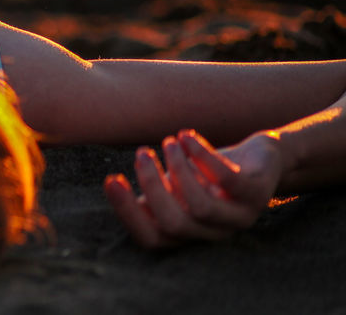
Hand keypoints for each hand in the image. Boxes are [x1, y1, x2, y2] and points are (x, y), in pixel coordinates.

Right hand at [104, 129, 282, 247]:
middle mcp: (214, 233)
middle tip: (142, 153)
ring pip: (200, 205)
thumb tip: (114, 189)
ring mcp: (240, 217)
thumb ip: (154, 195)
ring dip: (178, 168)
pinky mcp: (258, 194)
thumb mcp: (178, 186)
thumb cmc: (211, 174)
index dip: (127, 213)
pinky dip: (201, 155)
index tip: (112, 179)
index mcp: (189, 233)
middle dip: (151, 185)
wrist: (262, 159)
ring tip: (168, 142)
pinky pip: (226, 180)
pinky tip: (186, 136)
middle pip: (174, 223)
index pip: (151, 238)